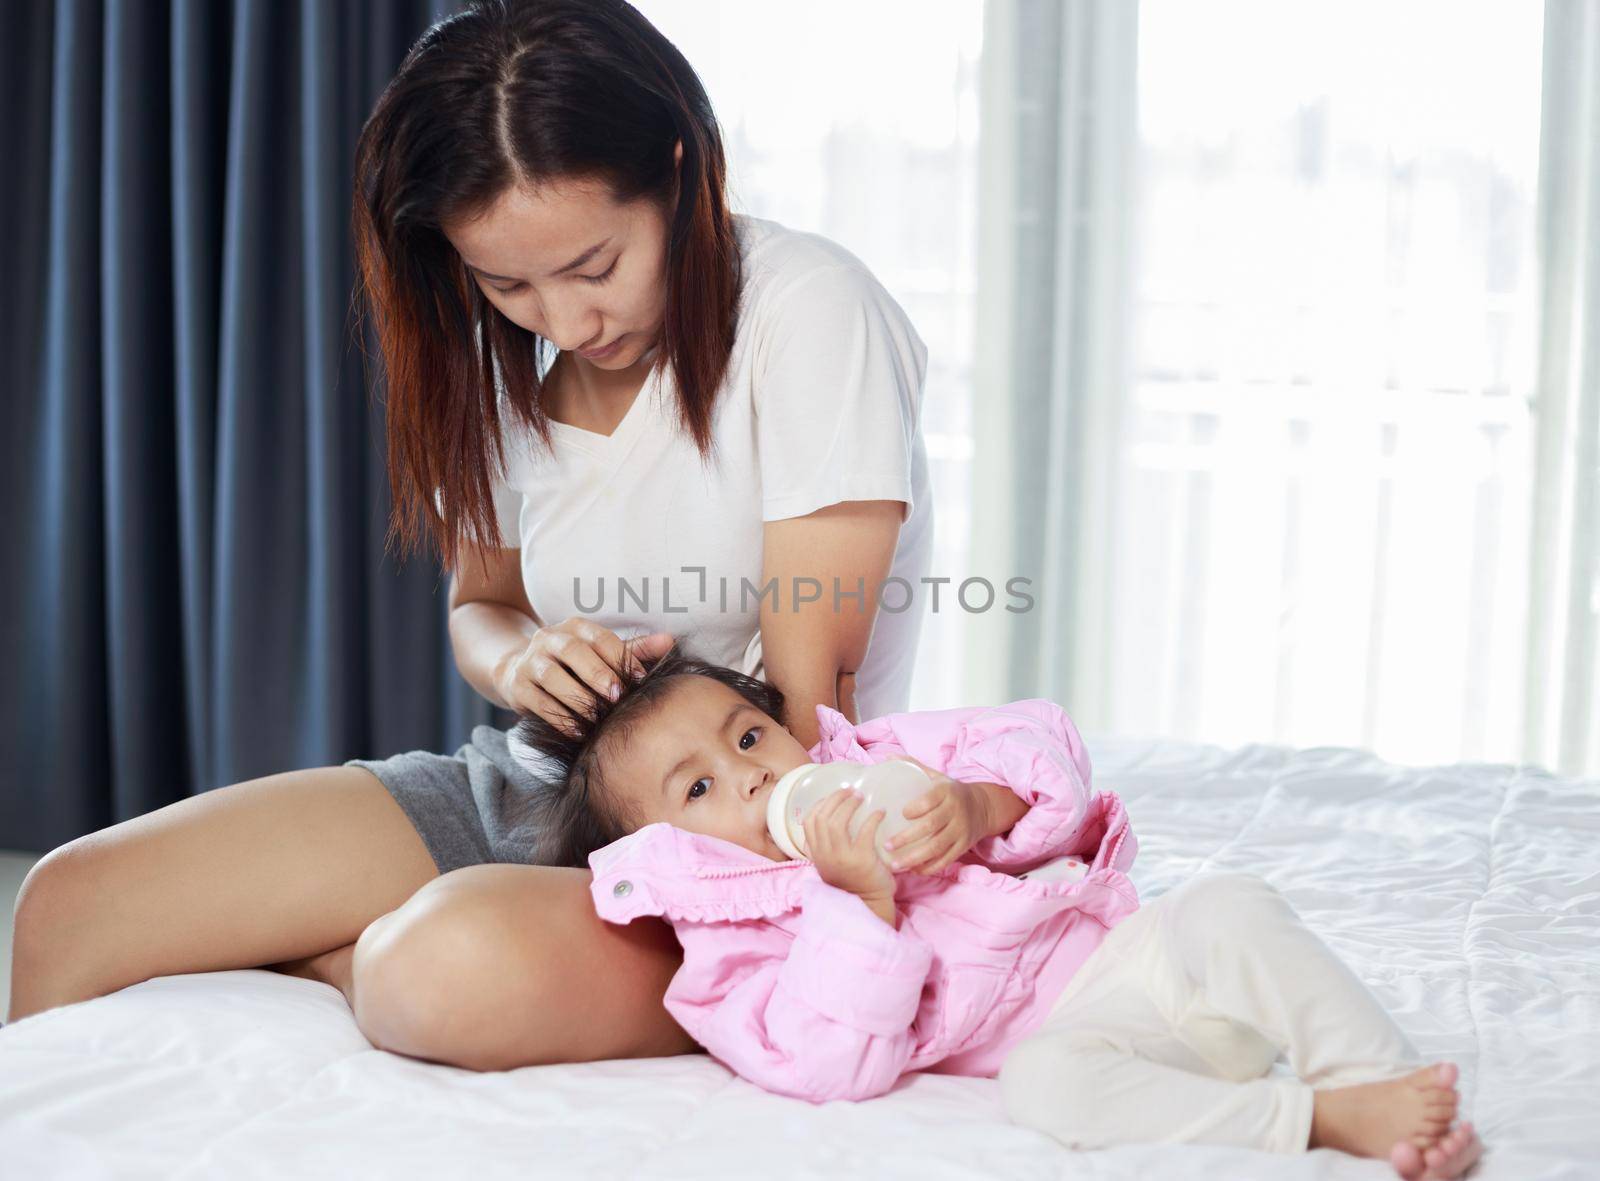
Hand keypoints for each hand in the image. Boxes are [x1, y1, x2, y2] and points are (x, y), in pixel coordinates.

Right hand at [495, 621, 674, 734]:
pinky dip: (559, 717)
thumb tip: (669, 641)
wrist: (518, 672)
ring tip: (597, 718)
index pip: (599, 637)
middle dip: (597, 674)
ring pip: (552, 676)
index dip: (620, 656)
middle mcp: (549, 638)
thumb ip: (632, 650)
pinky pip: (538, 701)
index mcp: (574, 627)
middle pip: (573, 651)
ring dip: (577, 698)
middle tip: (617, 697)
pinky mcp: (517, 686)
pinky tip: (578, 731)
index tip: (640, 679)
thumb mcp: (600, 654)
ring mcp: (530, 661)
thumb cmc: (573, 665)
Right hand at [804, 788, 895, 904]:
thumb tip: (836, 814)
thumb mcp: (832, 863)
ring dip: (849, 805)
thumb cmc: (854, 880)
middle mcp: (824, 855)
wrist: (869, 903)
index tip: (836, 796)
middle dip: (836, 799)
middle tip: (851, 791)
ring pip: (837, 822)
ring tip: (861, 797)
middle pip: (822, 817)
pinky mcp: (861, 860)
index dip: (821, 803)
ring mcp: (841, 858)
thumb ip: (828, 844)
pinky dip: (873, 818)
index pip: (809, 821)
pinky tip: (880, 813)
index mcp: (816, 854)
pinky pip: (864, 831)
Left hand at [882, 756, 990, 874]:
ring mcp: (960, 831)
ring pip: (937, 847)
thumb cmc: (951, 792)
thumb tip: (888, 758)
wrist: (983, 807)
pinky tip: (913, 870)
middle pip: (931, 827)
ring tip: (894, 864)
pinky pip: (946, 859)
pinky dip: (929, 867)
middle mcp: (955, 812)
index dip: (916, 808)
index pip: (931, 800)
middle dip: (907, 838)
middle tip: (886, 846)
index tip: (901, 813)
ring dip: (914, 858)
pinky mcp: (963, 846)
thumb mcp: (937, 777)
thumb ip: (914, 767)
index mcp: (947, 792)